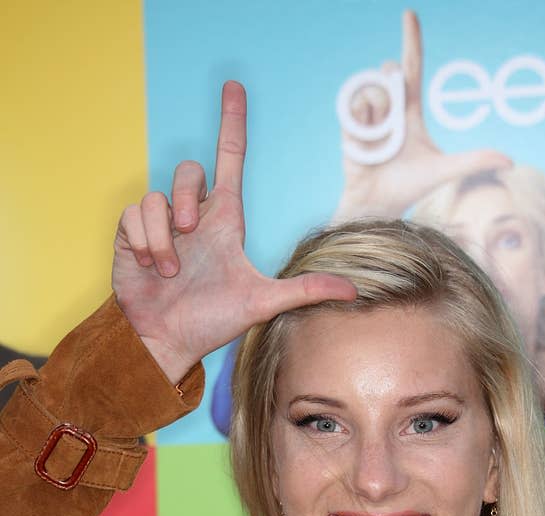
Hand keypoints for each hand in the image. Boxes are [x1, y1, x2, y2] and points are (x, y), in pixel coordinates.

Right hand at [113, 82, 356, 383]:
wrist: (166, 340)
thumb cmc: (212, 321)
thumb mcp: (263, 302)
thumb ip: (305, 291)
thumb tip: (354, 291)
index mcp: (225, 221)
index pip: (230, 159)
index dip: (233, 122)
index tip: (235, 87)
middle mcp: (194, 216)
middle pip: (189, 169)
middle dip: (188, 198)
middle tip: (191, 235)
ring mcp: (161, 224)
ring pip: (158, 194)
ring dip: (164, 235)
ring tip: (169, 269)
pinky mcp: (132, 233)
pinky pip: (134, 212)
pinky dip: (144, 240)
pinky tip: (150, 266)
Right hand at [334, 10, 509, 220]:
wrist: (380, 204)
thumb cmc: (411, 188)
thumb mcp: (445, 170)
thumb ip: (475, 161)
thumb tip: (510, 161)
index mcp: (411, 109)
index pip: (412, 67)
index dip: (412, 40)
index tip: (409, 14)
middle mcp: (389, 106)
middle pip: (389, 71)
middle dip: (392, 85)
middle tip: (395, 122)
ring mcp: (367, 114)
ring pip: (373, 90)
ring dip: (379, 119)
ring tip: (379, 142)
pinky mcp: (349, 123)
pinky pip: (356, 107)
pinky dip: (362, 126)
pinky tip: (364, 144)